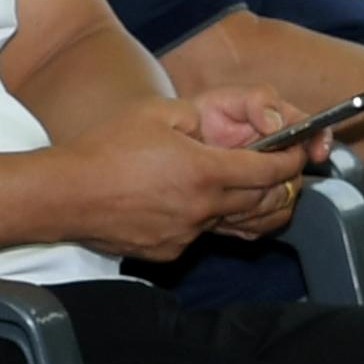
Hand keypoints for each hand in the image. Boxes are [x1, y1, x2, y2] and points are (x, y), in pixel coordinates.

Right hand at [57, 93, 307, 259]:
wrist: (65, 195)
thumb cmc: (104, 150)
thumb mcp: (154, 113)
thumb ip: (194, 116)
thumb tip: (213, 124)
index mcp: (204, 171)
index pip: (268, 171)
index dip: (290, 161)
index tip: (297, 153)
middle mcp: (202, 208)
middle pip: (261, 202)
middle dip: (278, 185)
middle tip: (280, 170)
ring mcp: (187, 234)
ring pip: (231, 220)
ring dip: (244, 204)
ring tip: (241, 187)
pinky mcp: (169, 250)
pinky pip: (199, 234)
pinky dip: (203, 218)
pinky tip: (183, 202)